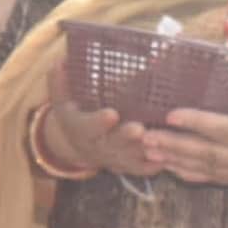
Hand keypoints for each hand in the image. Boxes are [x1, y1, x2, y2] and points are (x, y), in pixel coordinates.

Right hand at [41, 53, 160, 176]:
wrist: (77, 147)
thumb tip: (62, 59)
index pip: (89, 126)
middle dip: (126, 137)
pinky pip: (140, 168)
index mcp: (81, 128)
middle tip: (139, 129)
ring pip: (129, 157)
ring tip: (160, 142)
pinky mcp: (126, 165)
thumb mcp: (61, 100)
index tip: (111, 113)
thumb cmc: (74, 115)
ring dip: (143, 151)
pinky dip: (153, 165)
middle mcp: (98, 145)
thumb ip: (60, 81)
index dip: (99, 122)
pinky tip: (167, 158)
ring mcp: (113, 157)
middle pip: (113, 143)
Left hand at [144, 66, 227, 187]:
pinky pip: (218, 178)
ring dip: (178, 160)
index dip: (199, 123)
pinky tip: (169, 167)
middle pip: (213, 154)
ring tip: (148, 150)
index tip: (171, 113)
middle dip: (177, 145)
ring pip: (211, 170)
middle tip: (145, 136)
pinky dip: (192, 174)